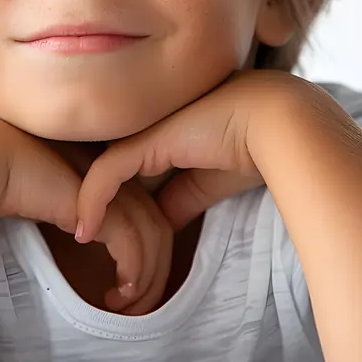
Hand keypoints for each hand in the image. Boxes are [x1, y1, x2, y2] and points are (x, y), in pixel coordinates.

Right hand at [0, 114, 172, 313]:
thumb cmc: (4, 174)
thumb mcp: (50, 194)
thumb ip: (73, 209)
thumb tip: (83, 239)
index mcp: (108, 170)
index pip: (148, 213)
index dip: (149, 252)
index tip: (131, 284)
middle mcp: (116, 174)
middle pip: (159, 227)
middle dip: (156, 273)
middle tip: (137, 306)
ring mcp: (109, 187)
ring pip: (152, 239)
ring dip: (145, 281)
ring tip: (124, 305)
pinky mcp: (96, 203)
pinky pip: (131, 245)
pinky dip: (131, 272)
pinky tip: (115, 290)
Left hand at [76, 70, 290, 241]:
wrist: (280, 126)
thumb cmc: (255, 149)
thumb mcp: (208, 181)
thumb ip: (181, 198)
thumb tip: (162, 227)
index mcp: (165, 129)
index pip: (128, 162)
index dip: (116, 196)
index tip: (105, 229)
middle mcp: (149, 124)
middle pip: (110, 165)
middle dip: (98, 201)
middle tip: (86, 237)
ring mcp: (144, 128)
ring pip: (101, 169)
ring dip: (89, 205)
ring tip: (82, 237)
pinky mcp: (144, 139)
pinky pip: (105, 173)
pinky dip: (91, 202)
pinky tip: (85, 230)